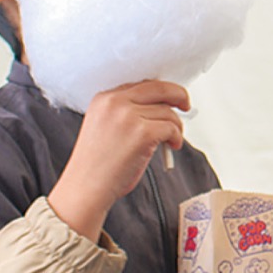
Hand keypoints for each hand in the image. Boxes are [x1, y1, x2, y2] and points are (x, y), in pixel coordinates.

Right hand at [47, 80, 190, 242]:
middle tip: (185, 105)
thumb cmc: (97, 166)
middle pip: (159, 88)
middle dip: (178, 95)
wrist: (86, 187)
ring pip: (168, 112)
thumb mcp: (106, 128)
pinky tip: (172, 147)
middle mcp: (115, 102)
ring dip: (176, 127)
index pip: (141, 85)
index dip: (160, 91)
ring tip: (172, 141)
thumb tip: (159, 110)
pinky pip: (171, 128)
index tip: (171, 99)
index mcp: (104, 98)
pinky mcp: (142, 133)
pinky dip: (177, 138)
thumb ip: (126, 115)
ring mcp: (128, 116)